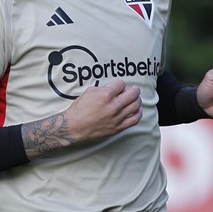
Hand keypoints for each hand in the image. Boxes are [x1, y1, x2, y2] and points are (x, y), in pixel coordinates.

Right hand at [22, 79, 141, 157]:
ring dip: (137, 100)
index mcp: (105, 95)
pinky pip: (135, 119)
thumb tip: (114, 89)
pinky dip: (138, 113)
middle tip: (133, 90)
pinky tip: (136, 110)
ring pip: (136, 105)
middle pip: (133, 93)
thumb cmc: (79, 110)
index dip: (120, 84)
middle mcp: (113, 106)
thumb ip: (104, 88)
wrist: (74, 127)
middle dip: (134, 89)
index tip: (119, 87)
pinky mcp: (118, 127)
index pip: (121, 84)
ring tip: (134, 99)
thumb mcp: (89, 92)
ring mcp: (117, 118)